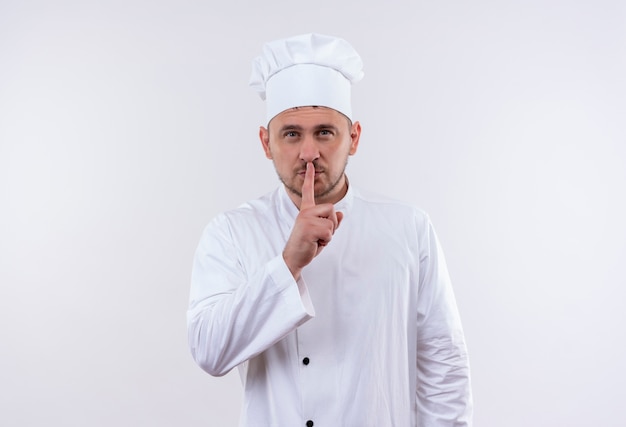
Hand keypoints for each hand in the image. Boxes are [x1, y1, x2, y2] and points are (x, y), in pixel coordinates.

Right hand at [283, 162, 343, 279]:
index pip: (308, 192)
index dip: (310, 178)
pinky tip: (314, 243)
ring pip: (332, 222)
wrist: (294, 258)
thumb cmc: (307, 245)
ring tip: (316, 239)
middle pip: (331, 209)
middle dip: (332, 224)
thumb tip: (341, 214)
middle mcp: (305, 212)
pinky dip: (326, 241)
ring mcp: (306, 219)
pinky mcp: (309, 227)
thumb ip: (330, 222)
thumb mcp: (321, 233)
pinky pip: (329, 232)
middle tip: (320, 235)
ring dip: (329, 235)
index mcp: (306, 211)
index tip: (310, 165)